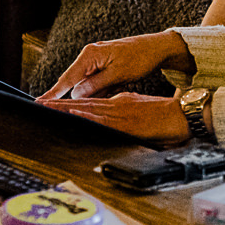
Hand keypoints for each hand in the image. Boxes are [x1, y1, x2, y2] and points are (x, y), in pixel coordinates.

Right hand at [39, 31, 192, 99]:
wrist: (156, 48)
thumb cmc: (140, 57)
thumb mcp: (118, 74)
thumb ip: (95, 85)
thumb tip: (75, 94)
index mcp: (90, 55)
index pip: (67, 78)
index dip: (53, 93)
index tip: (39, 103)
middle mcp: (89, 57)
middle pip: (74, 83)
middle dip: (82, 95)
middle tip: (98, 96)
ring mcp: (95, 62)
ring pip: (87, 86)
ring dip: (98, 92)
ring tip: (117, 84)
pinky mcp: (102, 67)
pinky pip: (96, 84)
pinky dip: (104, 89)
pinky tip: (117, 85)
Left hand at [42, 92, 189, 144]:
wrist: (183, 115)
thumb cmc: (167, 116)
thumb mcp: (143, 108)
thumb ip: (128, 111)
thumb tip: (116, 121)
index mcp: (121, 102)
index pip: (91, 102)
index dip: (72, 104)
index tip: (56, 105)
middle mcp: (118, 104)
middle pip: (84, 103)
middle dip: (61, 104)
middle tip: (41, 102)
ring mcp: (121, 113)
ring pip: (88, 109)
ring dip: (66, 108)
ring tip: (48, 107)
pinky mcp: (127, 122)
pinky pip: (102, 119)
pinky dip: (86, 116)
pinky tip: (73, 114)